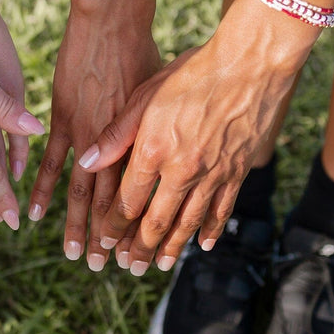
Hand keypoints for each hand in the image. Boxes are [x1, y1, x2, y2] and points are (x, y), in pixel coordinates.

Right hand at [28, 0, 159, 269]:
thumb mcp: (157, 94)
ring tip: (76, 255)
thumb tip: (164, 143)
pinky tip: (33, 215)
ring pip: (82, 191)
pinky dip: (41, 190)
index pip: (138, 195)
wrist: (112, 24)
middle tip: (105, 267)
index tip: (135, 251)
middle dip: (108, 237)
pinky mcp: (61, 119)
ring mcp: (84, 135)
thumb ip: (153, 126)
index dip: (135, 225)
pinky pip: (48, 163)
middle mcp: (113, 146)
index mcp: (137, 141)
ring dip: (78, 226)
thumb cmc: (142, 52)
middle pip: (111, 202)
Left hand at [79, 0, 315, 273]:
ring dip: (171, 247)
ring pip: (188, 222)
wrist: (249, 66)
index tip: (104, 242)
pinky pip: (222, 210)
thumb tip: (85, 162)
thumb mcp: (143, 97)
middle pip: (156, 221)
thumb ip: (115, 135)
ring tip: (159, 265)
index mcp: (154, 152)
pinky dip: (210, 230)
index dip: (113, 226)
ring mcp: (213, 174)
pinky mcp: (237, 171)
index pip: (127, 201)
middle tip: (128, 267)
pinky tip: (202, 244)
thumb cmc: (189, 74)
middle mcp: (183, 171)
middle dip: (139, 247)